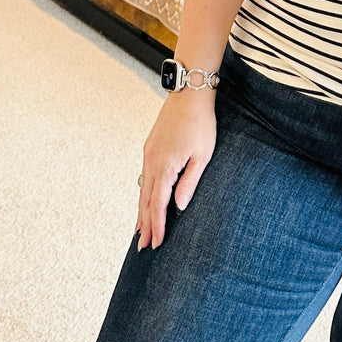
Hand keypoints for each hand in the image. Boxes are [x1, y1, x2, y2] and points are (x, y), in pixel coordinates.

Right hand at [135, 91, 216, 250]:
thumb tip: (178, 207)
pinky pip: (144, 178)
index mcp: (165, 168)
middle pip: (145, 202)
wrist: (187, 95)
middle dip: (144, 225)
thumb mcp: (202, 156)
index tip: (156, 243)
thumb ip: (189, 183)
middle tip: (142, 246)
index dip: (157, 226)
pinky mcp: (150, 149)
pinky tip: (145, 201)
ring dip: (141, 212)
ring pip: (142, 190)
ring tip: (140, 230)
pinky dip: (143, 194)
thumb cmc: (200, 124)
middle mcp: (151, 163)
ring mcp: (148, 155)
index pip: (158, 205)